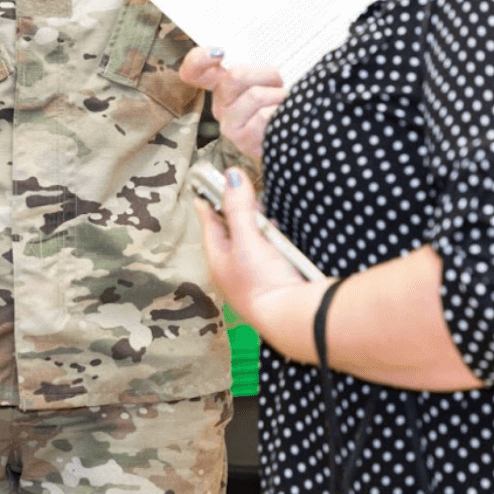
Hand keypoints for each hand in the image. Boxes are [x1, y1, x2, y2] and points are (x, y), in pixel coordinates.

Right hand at [179, 46, 286, 157]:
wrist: (290, 141)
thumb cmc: (278, 105)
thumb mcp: (265, 80)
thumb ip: (252, 66)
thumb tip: (225, 53)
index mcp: (221, 86)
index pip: (193, 71)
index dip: (199, 59)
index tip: (219, 53)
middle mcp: (219, 106)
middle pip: (235, 76)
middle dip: (268, 74)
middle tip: (279, 84)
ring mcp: (229, 125)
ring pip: (255, 95)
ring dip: (279, 95)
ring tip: (284, 103)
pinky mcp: (243, 141)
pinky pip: (264, 116)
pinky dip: (280, 112)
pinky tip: (283, 118)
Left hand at [193, 166, 309, 335]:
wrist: (291, 318)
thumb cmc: (262, 281)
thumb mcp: (248, 239)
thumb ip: (240, 208)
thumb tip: (232, 175)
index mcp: (218, 260)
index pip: (210, 226)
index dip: (208, 206)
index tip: (202, 192)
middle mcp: (232, 270)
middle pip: (230, 234)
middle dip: (233, 213)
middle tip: (236, 194)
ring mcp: (252, 277)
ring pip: (249, 244)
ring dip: (254, 227)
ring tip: (258, 212)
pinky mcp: (272, 282)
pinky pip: (267, 254)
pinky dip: (270, 242)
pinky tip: (278, 238)